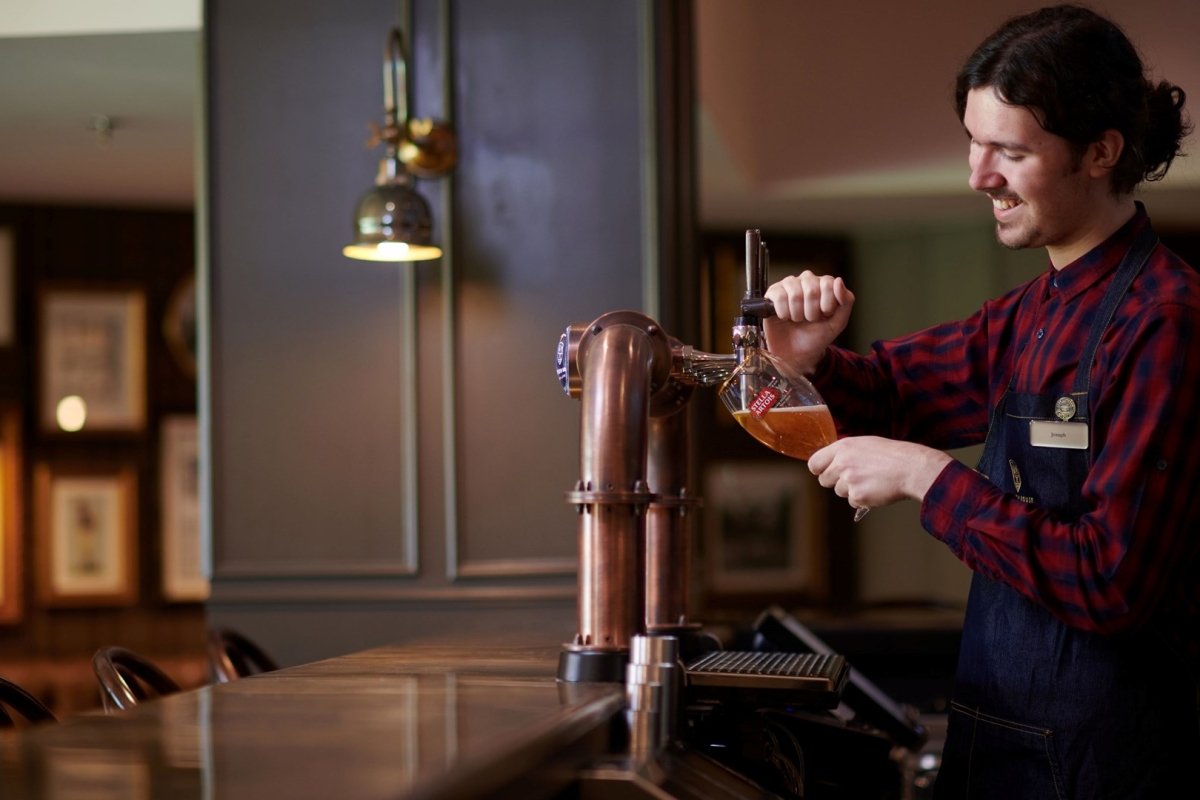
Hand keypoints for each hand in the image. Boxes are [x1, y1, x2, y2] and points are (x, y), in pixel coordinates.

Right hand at [763, 272, 854, 375]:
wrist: (796, 353)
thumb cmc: (816, 336)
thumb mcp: (838, 322)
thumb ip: (846, 301)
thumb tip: (838, 281)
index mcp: (824, 285)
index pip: (828, 283)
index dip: (826, 304)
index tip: (824, 315)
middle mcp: (806, 281)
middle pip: (811, 289)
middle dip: (812, 312)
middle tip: (809, 320)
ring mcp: (789, 285)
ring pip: (795, 294)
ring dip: (797, 314)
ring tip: (797, 319)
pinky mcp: (773, 292)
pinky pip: (779, 297)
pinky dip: (784, 313)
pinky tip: (785, 317)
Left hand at [808, 437, 952, 510]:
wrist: (911, 467)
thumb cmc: (892, 455)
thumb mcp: (865, 444)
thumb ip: (845, 453)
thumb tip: (832, 462)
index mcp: (842, 447)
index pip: (814, 463)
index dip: (820, 470)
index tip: (825, 473)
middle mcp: (842, 462)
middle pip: (824, 480)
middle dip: (836, 482)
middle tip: (854, 479)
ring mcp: (849, 480)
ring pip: (839, 492)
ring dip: (852, 490)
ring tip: (870, 481)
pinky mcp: (858, 495)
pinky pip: (853, 502)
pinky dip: (863, 500)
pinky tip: (876, 489)